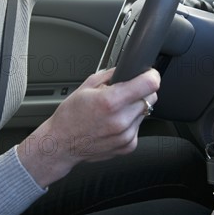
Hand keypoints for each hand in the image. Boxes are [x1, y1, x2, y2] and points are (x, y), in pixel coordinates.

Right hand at [17, 67, 159, 187]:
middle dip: (141, 91)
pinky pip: (139, 127)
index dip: (151, 75)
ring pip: (145, 112)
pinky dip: (131, 122)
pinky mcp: (128, 146)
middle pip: (150, 97)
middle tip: (125, 93)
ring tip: (115, 110)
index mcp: (110, 101)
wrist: (61, 144)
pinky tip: (114, 123)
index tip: (149, 73)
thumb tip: (127, 68)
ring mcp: (126, 135)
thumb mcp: (87, 86)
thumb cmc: (70, 116)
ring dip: (135, 108)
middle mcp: (121, 120)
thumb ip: (111, 75)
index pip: (148, 84)